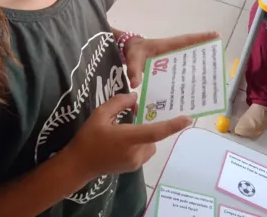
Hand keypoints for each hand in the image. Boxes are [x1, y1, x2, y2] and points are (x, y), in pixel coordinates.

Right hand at [64, 93, 192, 179]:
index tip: (188, 119)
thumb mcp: (100, 114)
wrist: (78, 165)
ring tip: (121, 131)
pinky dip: (138, 143)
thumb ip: (119, 102)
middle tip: (128, 117)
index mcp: (128, 138)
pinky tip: (120, 142)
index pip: (155, 132)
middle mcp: (136, 152)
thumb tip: (135, 98)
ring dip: (142, 135)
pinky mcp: (134, 167)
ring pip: (150, 143)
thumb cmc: (88, 138)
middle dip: (144, 125)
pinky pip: (144, 150)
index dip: (173, 125)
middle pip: (152, 135)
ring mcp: (136, 162)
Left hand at [124, 32, 219, 87]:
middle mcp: (171, 53)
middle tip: (218, 62)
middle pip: (191, 52)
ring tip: (208, 79)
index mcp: (166, 46)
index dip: (201, 38)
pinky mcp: (165, 69)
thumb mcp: (132, 58)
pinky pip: (177, 72)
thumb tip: (136, 83)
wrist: (126, 52)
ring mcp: (169, 61)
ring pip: (185, 63)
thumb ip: (134, 69)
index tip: (216, 35)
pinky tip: (188, 90)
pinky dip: (183, 78)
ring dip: (195, 69)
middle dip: (204, 55)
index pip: (186, 41)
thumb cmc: (132, 50)